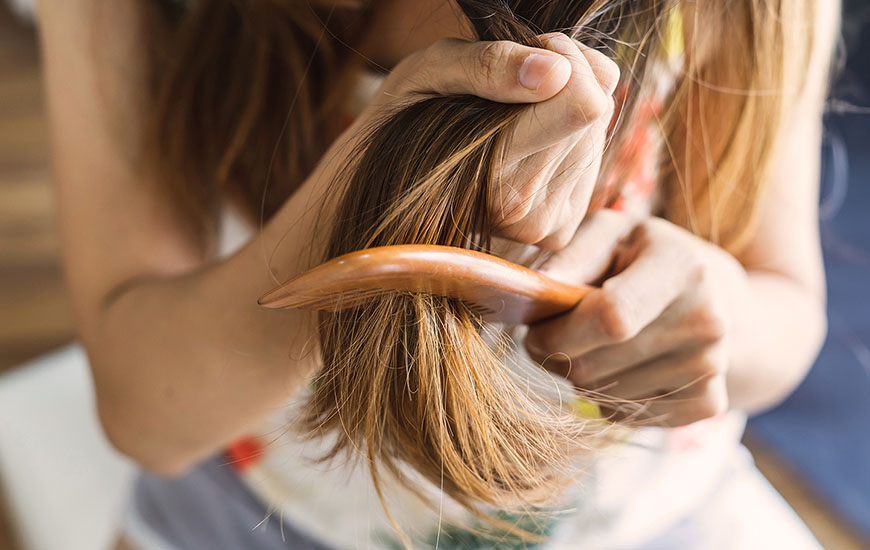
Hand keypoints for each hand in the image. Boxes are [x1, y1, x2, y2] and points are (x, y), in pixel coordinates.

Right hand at [365, 34, 618, 249]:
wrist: (387, 187)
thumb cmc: (405, 119)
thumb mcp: (429, 71)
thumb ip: (489, 64)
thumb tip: (556, 72)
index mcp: (493, 171)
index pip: (583, 102)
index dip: (559, 61)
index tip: (521, 59)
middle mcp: (523, 211)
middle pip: (594, 111)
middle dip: (560, 84)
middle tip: (509, 91)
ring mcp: (542, 227)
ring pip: (596, 133)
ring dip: (561, 112)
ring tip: (508, 121)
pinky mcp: (556, 231)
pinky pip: (592, 161)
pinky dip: (564, 142)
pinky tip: (524, 146)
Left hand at [524, 211, 748, 425]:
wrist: (715, 295)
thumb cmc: (644, 258)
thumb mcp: (611, 235)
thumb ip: (572, 257)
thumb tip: (537, 290)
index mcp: (681, 266)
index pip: (611, 316)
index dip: (558, 333)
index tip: (534, 331)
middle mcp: (706, 319)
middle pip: (597, 365)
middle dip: (557, 358)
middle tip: (553, 338)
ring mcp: (711, 366)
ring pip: (604, 396)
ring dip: (580, 378)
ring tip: (593, 346)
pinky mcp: (708, 403)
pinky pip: (626, 417)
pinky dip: (608, 400)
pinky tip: (621, 367)